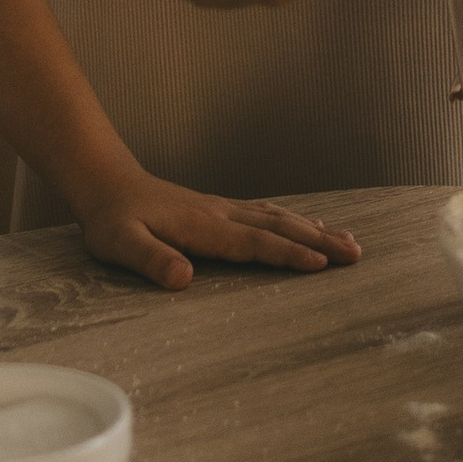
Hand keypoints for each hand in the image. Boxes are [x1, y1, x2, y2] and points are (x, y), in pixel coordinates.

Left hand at [74, 173, 362, 290]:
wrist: (106, 184)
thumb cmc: (111, 220)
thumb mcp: (120, 245)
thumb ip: (151, 260)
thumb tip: (183, 278)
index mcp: (204, 227)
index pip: (255, 242)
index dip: (288, 253)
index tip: (323, 263)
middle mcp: (221, 214)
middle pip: (279, 226)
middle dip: (319, 240)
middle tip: (356, 253)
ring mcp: (223, 209)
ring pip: (278, 217)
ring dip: (314, 229)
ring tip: (347, 241)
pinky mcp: (219, 210)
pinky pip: (267, 214)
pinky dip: (294, 220)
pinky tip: (307, 224)